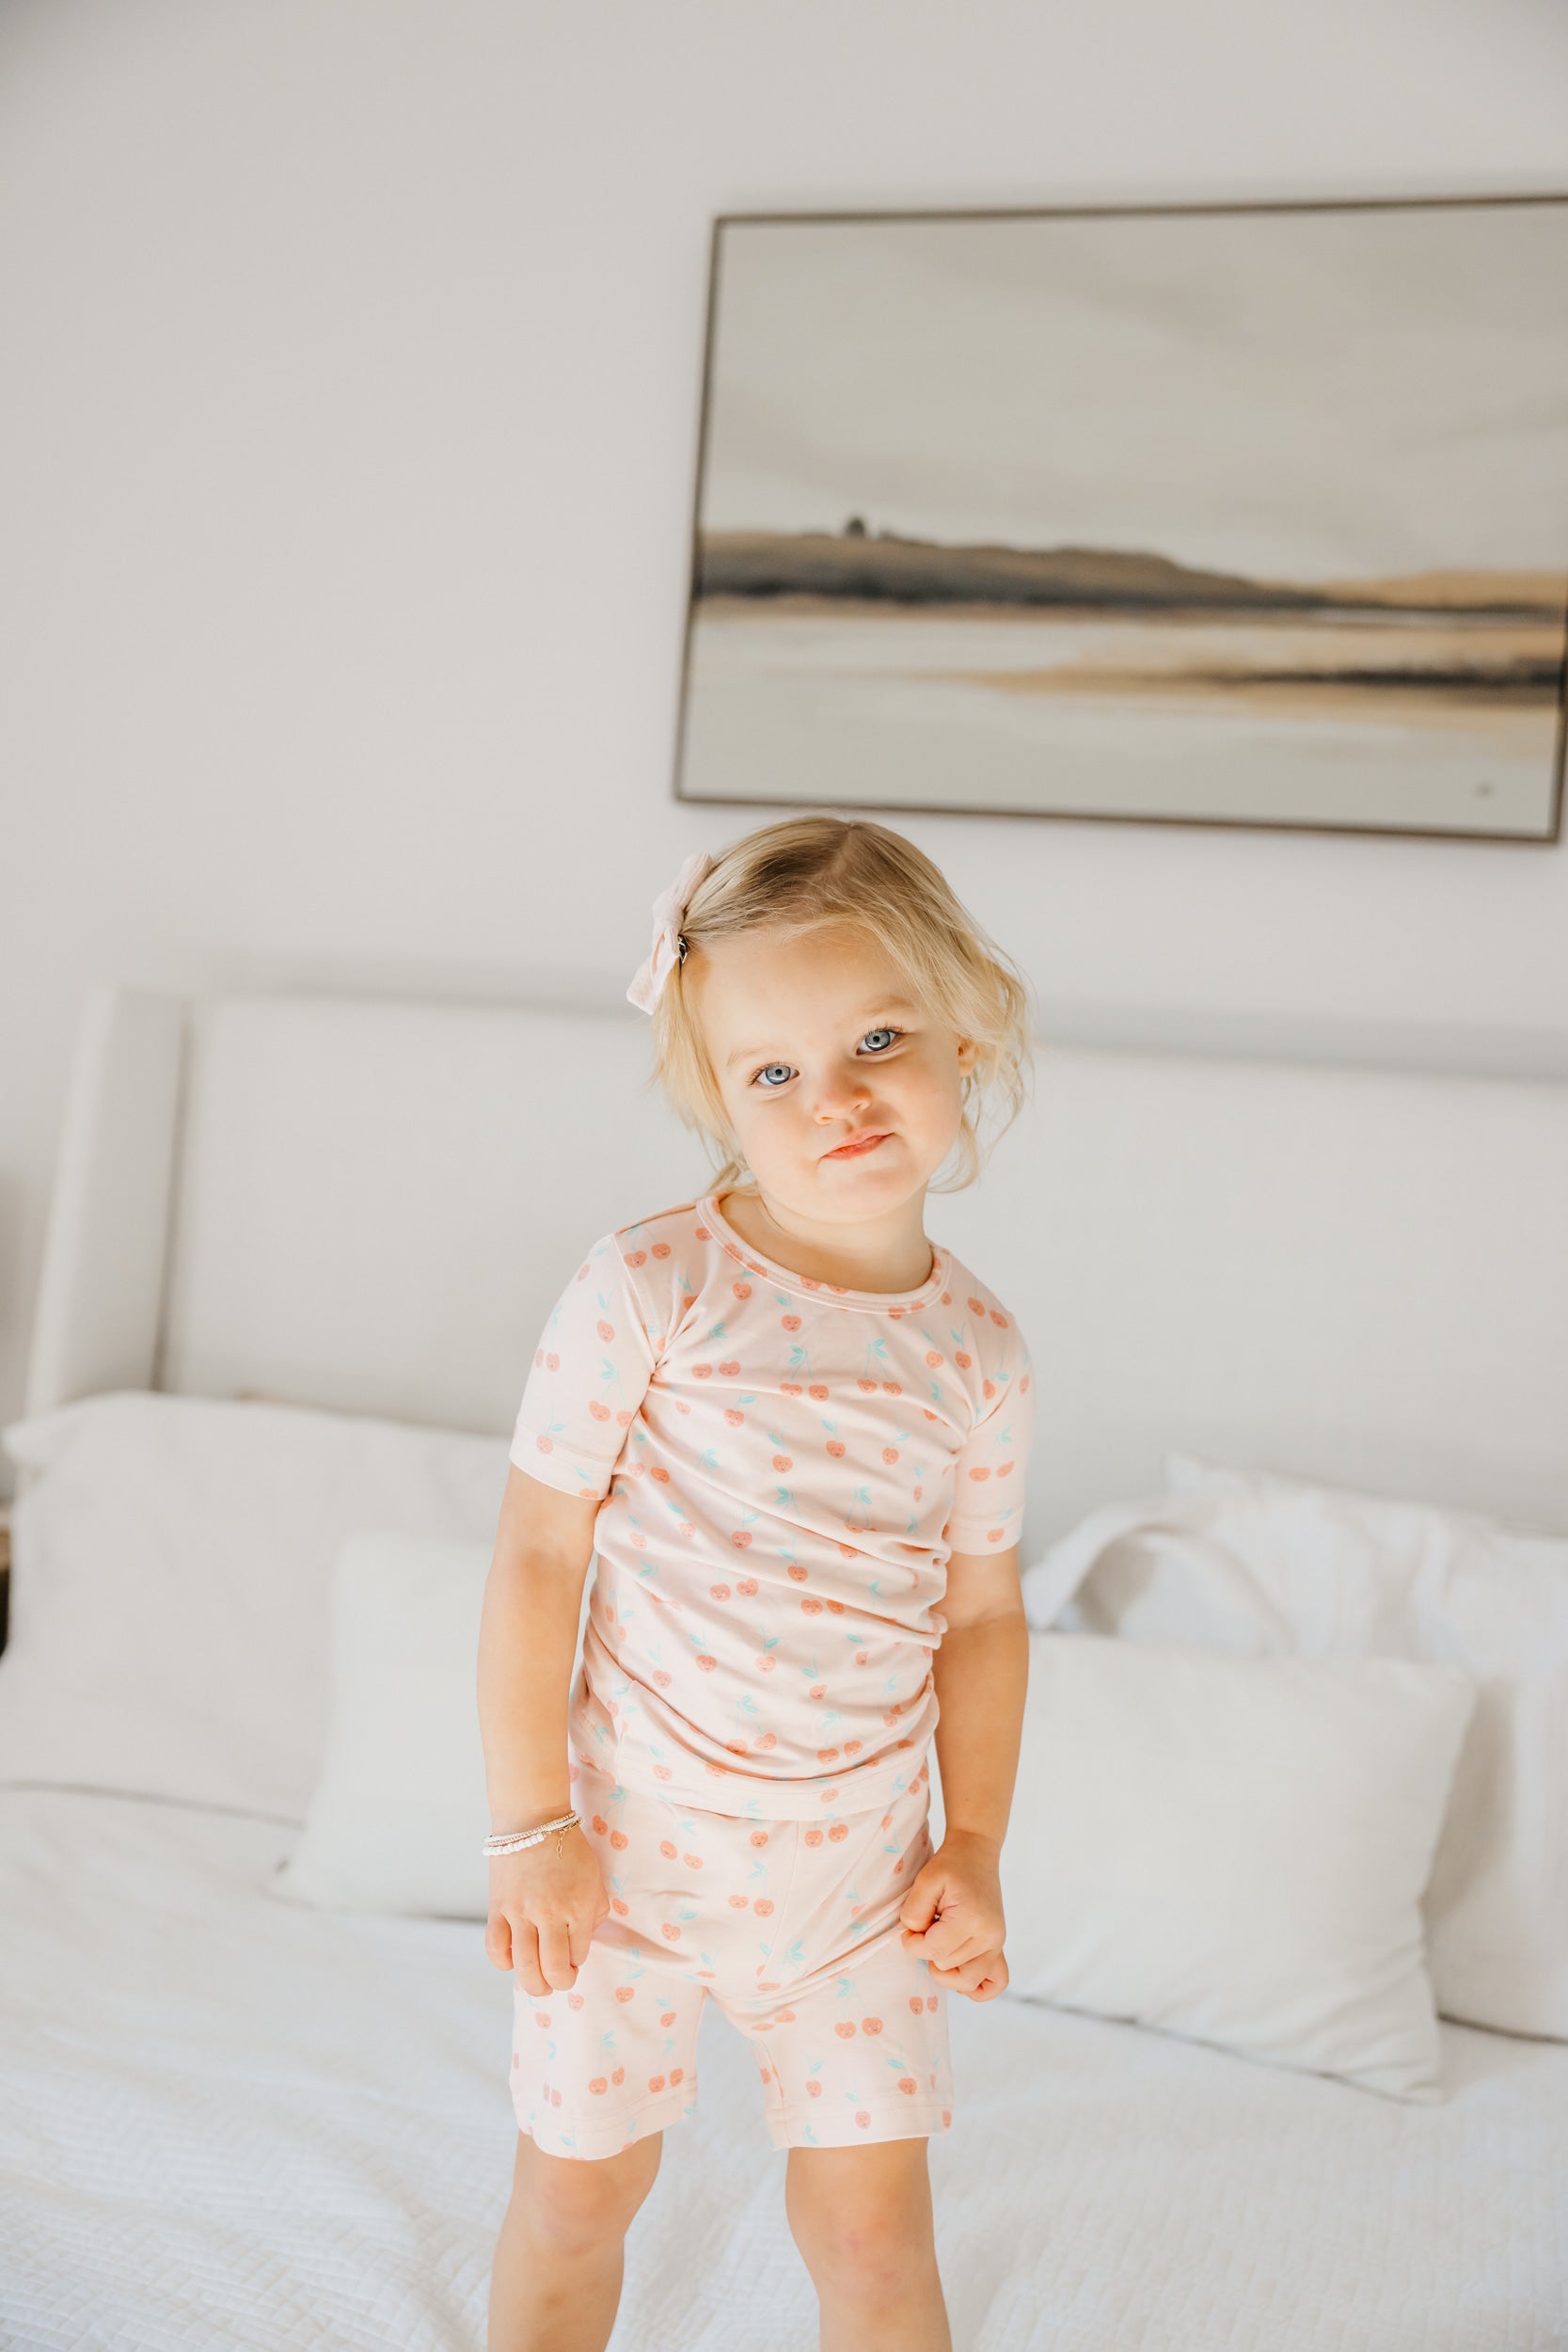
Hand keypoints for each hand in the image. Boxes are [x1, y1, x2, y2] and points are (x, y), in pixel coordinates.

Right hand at [484, 1820, 610, 1997]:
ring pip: (524, 1966)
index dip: (577, 1962)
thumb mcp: (594, 1877)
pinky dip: (503, 1963)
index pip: (578, 1954)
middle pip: (553, 1969)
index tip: (573, 1957)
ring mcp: (521, 1912)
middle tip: (559, 1979)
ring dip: (533, 1984)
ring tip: (538, 1983)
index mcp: (578, 1906)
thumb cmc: (568, 1848)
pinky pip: (496, 1948)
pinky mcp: (498, 1908)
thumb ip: (595, 1910)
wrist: (532, 1820)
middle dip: (559, 1983)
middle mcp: (550, 1913)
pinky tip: (512, 1960)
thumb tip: (585, 1938)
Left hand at [898, 1828, 1009, 2000]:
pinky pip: (996, 1983)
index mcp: (972, 1919)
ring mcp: (998, 1944)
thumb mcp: (925, 1880)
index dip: (913, 1942)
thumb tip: (914, 1940)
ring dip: (946, 1969)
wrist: (976, 1853)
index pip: (934, 1951)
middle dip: (928, 1951)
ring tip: (940, 1946)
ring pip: (967, 1981)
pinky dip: (977, 1987)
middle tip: (928, 1927)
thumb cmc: (950, 1865)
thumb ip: (914, 1912)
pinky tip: (959, 1972)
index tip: (911, 1927)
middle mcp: (990, 1936)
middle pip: (947, 1967)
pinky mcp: (999, 1947)